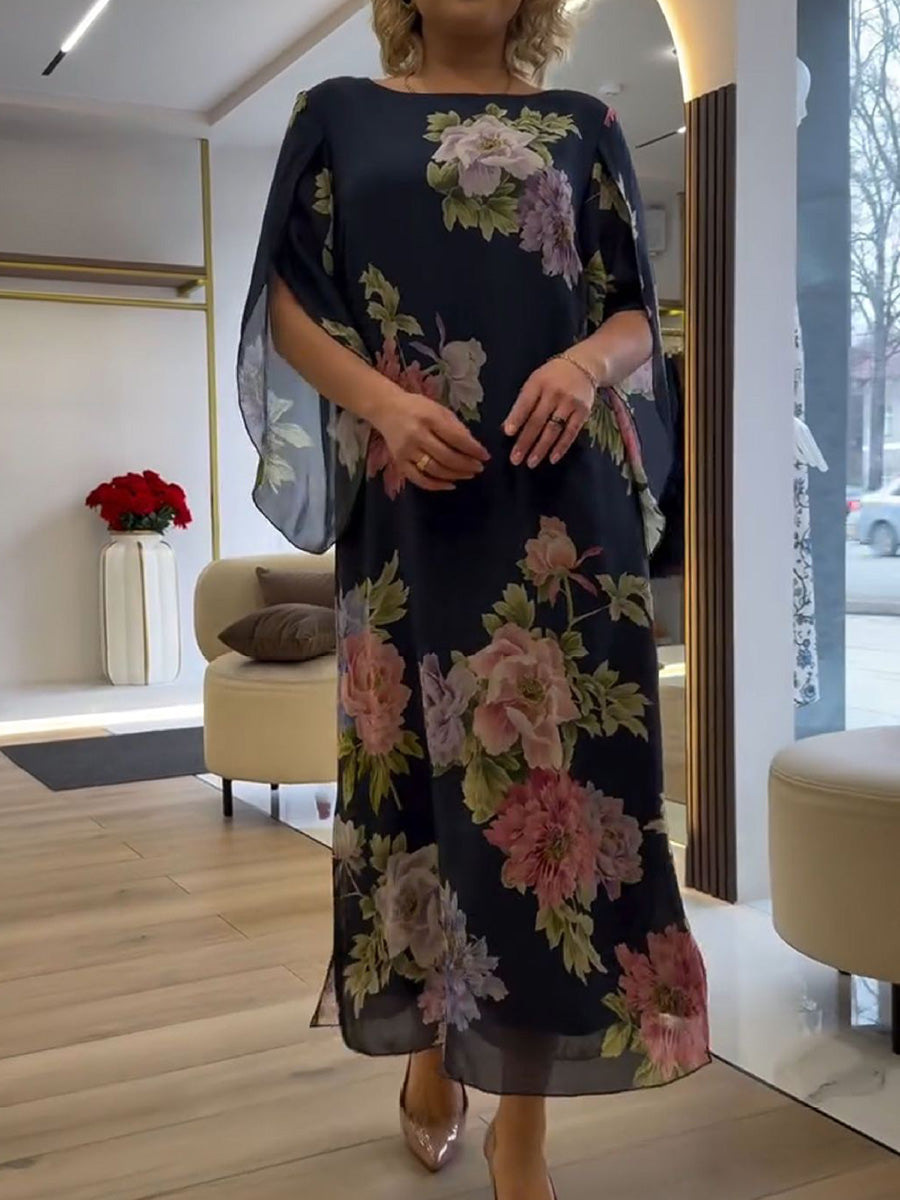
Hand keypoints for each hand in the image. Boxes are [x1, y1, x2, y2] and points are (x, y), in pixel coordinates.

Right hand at [375, 389, 489, 491]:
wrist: (386, 410)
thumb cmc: (417, 408)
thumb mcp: (439, 410)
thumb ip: (456, 427)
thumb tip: (474, 447)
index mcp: (429, 418)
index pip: (456, 438)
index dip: (473, 449)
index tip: (485, 456)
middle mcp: (416, 435)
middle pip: (446, 457)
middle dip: (466, 465)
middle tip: (479, 468)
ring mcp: (406, 451)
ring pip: (435, 470)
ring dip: (455, 475)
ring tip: (468, 475)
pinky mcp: (399, 463)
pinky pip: (419, 479)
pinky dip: (436, 485)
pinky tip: (450, 485)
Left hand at [504, 356, 597, 467]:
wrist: (584, 365)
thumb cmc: (553, 377)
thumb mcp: (535, 382)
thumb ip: (523, 402)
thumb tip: (507, 428)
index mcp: (538, 383)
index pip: (525, 403)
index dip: (517, 418)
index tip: (508, 433)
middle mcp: (554, 393)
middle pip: (537, 420)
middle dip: (525, 441)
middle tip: (515, 459)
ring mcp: (570, 403)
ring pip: (553, 429)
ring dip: (541, 448)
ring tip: (531, 463)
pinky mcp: (583, 412)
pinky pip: (571, 432)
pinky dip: (561, 447)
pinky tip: (552, 458)